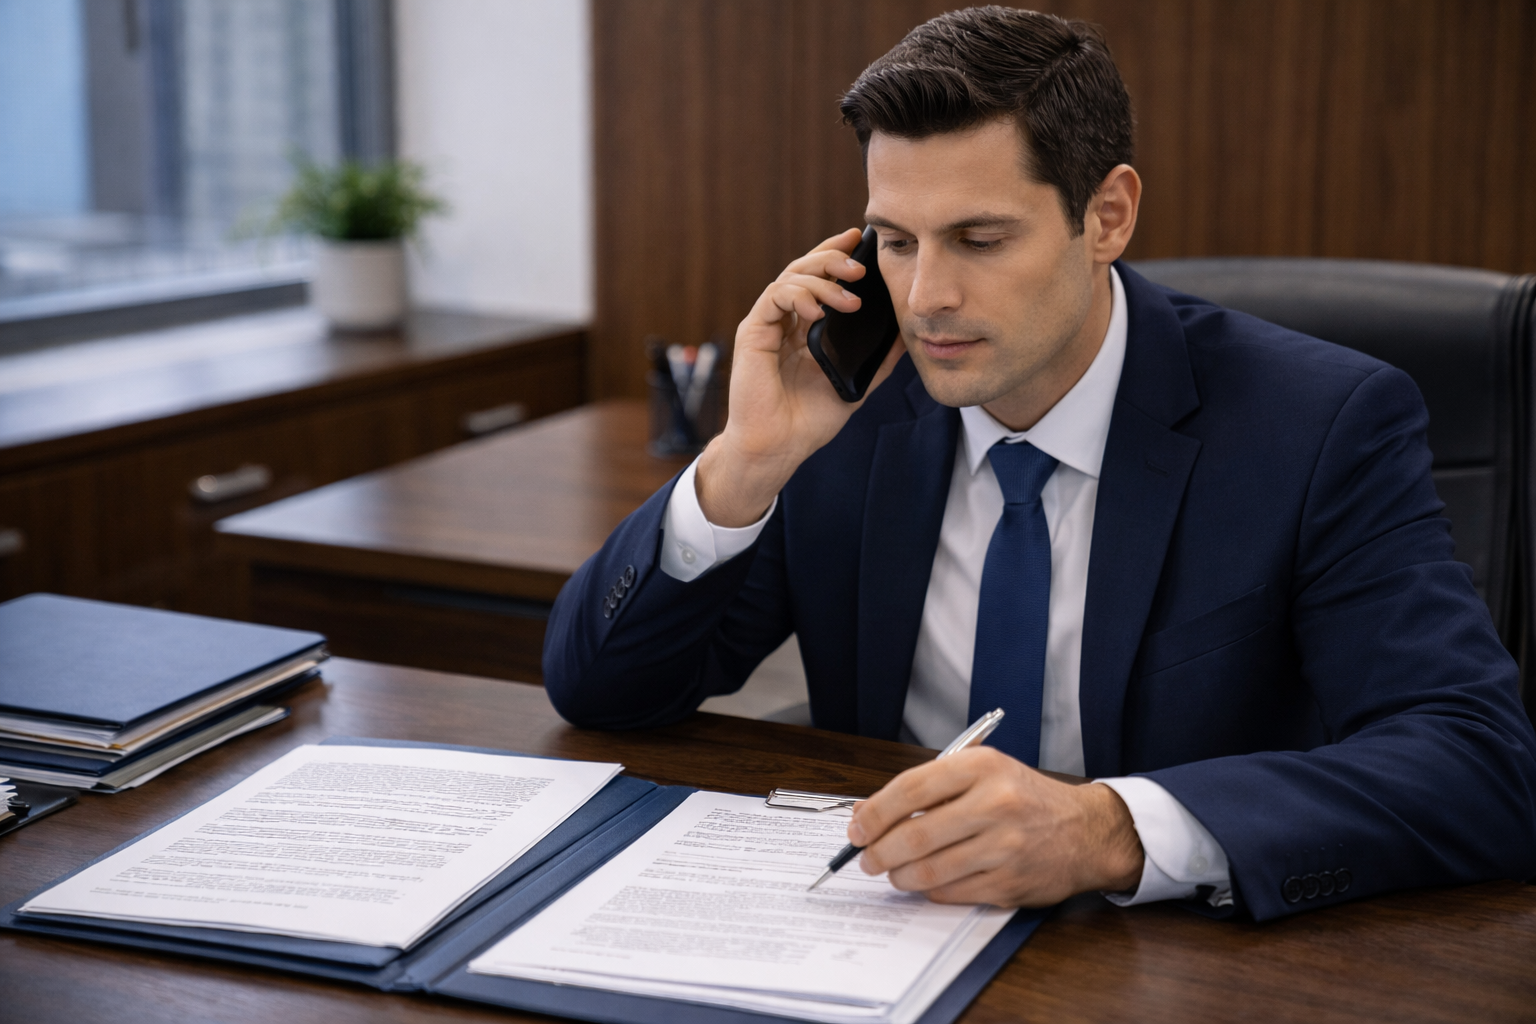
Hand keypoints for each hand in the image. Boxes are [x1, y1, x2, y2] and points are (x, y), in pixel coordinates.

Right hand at [695, 229, 905, 525]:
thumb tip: (909, 332)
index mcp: (806, 326)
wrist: (780, 447)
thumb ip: (879, 358)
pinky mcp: (753, 333)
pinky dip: (798, 296)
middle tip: (860, 266)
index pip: (820, 278)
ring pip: (790, 276)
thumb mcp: (856, 382)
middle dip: (833, 258)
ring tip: (849, 298)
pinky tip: (818, 313)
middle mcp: (785, 319)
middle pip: (805, 268)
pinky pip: (774, 297)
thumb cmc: (810, 420)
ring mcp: (768, 324)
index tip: (862, 240)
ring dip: (822, 280)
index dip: (838, 253)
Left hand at [847, 747, 1144, 905]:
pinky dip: (929, 890)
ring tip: (892, 872)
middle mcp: (995, 804)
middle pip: (915, 835)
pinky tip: (925, 882)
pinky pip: (951, 892)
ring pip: (929, 870)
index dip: (874, 812)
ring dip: (899, 875)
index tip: (857, 827)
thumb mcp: (980, 774)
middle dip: (878, 851)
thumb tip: (866, 814)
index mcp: (982, 767)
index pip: (911, 789)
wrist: (1086, 831)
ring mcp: (1004, 847)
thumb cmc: (1023, 798)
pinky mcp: (1009, 882)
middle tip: (866, 858)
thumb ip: (926, 789)